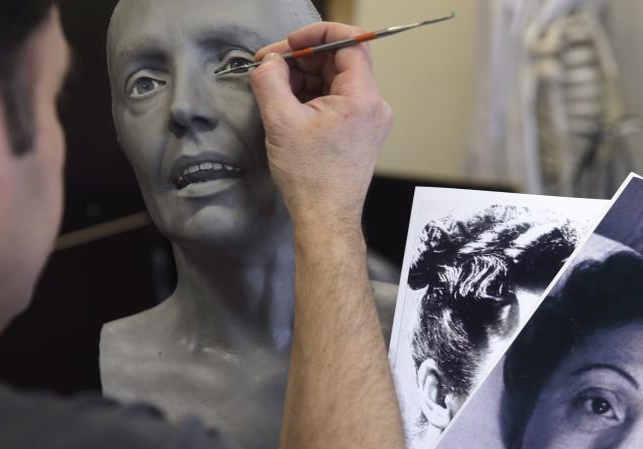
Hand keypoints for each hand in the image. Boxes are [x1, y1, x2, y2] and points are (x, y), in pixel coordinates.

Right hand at [250, 23, 392, 239]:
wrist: (326, 218)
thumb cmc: (310, 178)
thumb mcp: (281, 122)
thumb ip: (271, 80)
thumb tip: (270, 61)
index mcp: (362, 99)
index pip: (350, 43)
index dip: (316, 35)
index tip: (289, 44)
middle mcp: (373, 106)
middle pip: (340, 61)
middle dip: (303, 59)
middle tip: (270, 67)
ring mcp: (369, 120)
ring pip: (335, 81)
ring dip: (305, 78)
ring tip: (276, 91)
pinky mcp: (360, 132)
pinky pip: (336, 100)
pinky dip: (312, 96)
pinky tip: (289, 106)